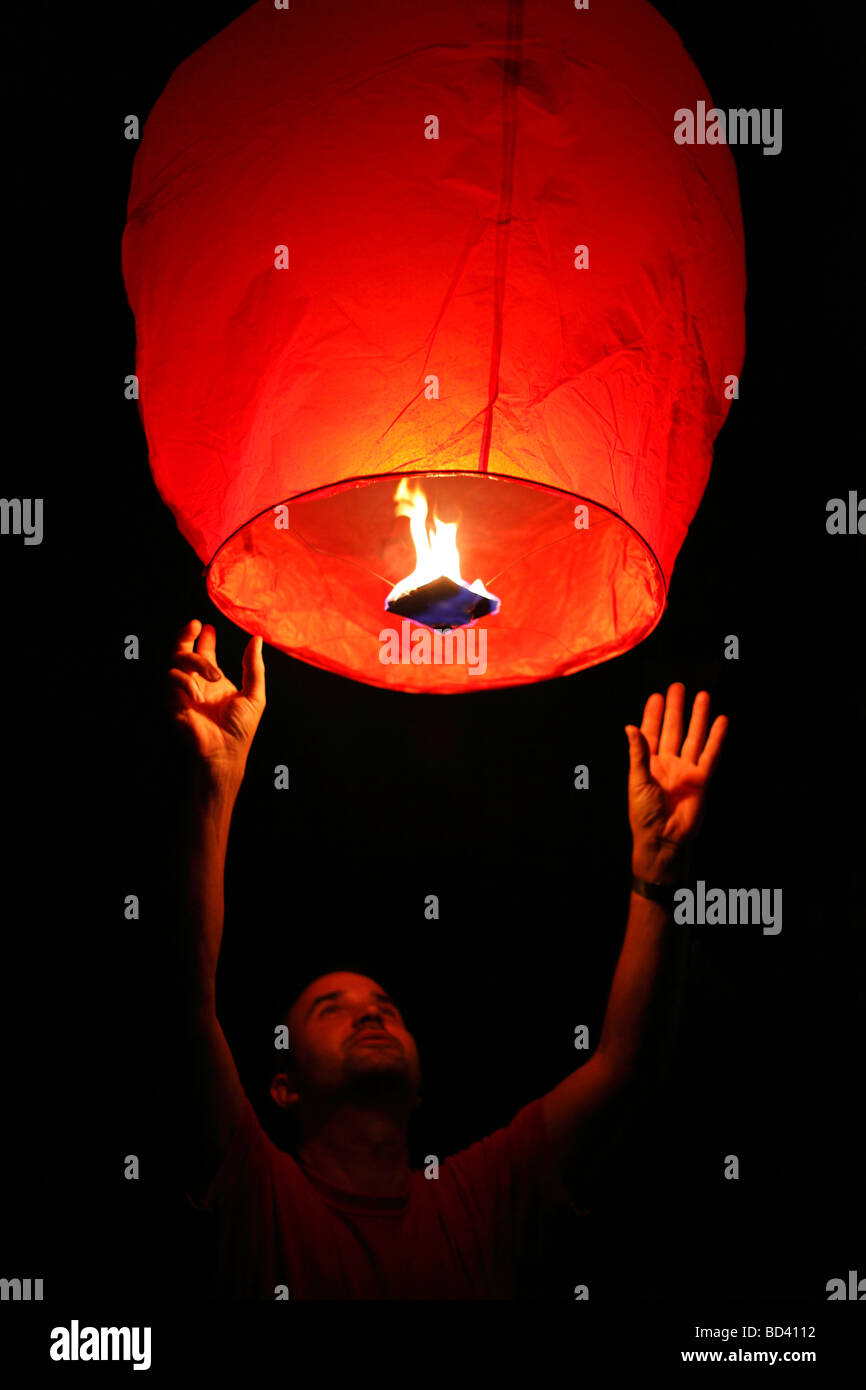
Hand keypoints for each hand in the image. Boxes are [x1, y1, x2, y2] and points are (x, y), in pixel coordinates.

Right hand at [166, 619, 265, 784]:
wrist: (226, 752)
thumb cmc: (241, 729)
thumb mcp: (255, 694)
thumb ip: (254, 667)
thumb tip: (256, 640)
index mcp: (214, 681)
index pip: (205, 653)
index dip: (204, 638)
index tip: (208, 626)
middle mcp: (197, 683)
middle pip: (183, 651)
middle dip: (185, 635)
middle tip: (196, 625)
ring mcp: (183, 691)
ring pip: (177, 661)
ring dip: (196, 662)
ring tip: (214, 676)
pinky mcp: (173, 701)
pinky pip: (171, 680)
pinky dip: (184, 682)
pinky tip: (198, 694)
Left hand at [625, 683, 726, 882]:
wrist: (663, 839)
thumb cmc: (644, 814)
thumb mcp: (637, 781)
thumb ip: (637, 753)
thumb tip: (630, 727)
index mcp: (647, 763)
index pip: (650, 732)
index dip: (653, 714)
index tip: (657, 695)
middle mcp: (667, 763)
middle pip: (673, 729)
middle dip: (676, 709)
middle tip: (678, 686)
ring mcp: (685, 770)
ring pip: (693, 738)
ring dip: (698, 718)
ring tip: (703, 696)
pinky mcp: (701, 779)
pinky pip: (710, 754)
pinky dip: (716, 738)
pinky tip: (721, 721)